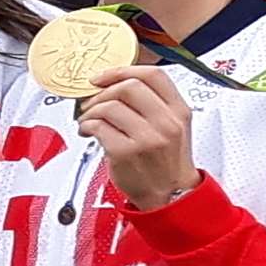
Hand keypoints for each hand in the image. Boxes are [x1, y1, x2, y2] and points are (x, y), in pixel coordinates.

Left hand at [76, 65, 198, 211]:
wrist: (170, 196)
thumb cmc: (166, 162)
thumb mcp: (173, 126)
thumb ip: (153, 103)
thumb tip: (114, 83)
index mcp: (179, 110)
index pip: (153, 75)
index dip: (123, 70)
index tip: (104, 77)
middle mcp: (166, 122)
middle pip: (128, 86)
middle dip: (103, 92)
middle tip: (92, 101)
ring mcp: (147, 138)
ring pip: (109, 106)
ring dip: (91, 111)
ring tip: (89, 119)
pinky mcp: (126, 152)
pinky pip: (98, 127)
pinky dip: (86, 126)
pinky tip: (88, 132)